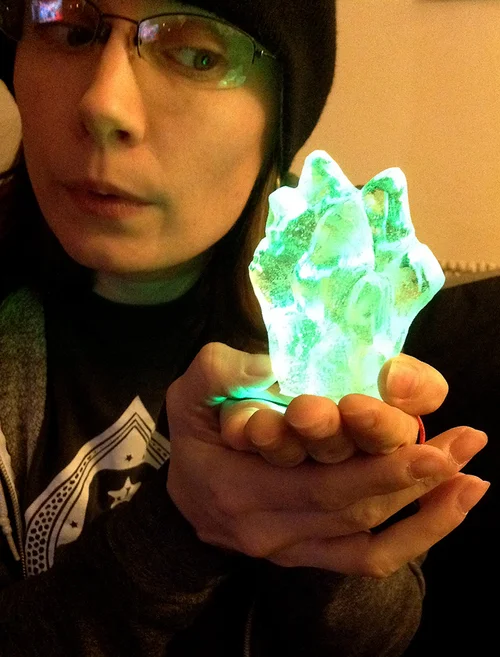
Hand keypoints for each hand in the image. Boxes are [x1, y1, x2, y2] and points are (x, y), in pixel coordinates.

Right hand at [166, 343, 488, 576]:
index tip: (420, 433)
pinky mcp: (305, 556)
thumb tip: (281, 369)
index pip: (318, 482)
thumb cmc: (194, 427)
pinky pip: (364, 560)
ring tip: (470, 475)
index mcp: (237, 485)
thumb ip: (226, 372)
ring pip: (365, 536)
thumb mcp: (192, 386)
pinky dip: (414, 538)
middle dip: (410, 477)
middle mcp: (267, 528)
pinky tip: (452, 507)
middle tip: (463, 445)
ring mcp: (289, 549)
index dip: (374, 462)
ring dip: (424, 507)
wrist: (182, 486)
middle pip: (351, 508)